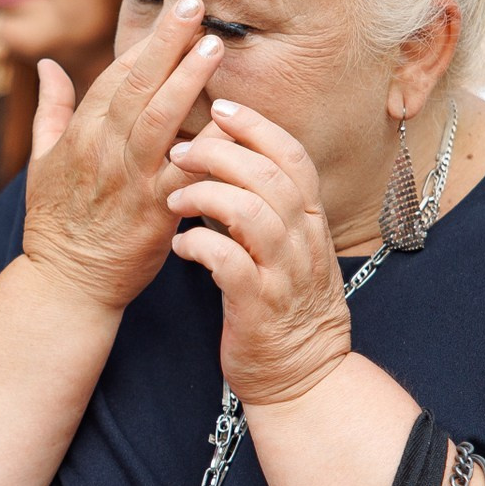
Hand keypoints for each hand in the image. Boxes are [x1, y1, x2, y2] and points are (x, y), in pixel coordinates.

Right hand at [21, 0, 223, 312]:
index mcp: (80, 135)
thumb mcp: (40, 162)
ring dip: (188, 80)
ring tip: (213, 46)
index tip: (175, 12)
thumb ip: (51, 109)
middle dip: (166, 43)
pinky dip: (208, 144)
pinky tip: (233, 119)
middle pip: (136, 86)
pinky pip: (187, 171)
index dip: (146, 43)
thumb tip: (47, 63)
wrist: (68, 283)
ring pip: (159, 119)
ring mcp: (130, 180)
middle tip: (196, 6)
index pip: (114, 76)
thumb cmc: (56, 222)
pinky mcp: (156, 210)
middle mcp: (103, 151)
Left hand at [163, 100, 352, 406]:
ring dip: (206, 196)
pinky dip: (199, 247)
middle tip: (180, 150)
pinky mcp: (259, 309)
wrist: (302, 378)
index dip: (257, 126)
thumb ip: (265, 206)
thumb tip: (227, 161)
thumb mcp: (286, 248)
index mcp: (309, 221)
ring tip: (175, 199)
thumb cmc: (282, 306)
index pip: (292, 156)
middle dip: (221, 152)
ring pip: (252, 213)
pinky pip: (229, 264)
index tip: (220, 107)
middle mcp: (303, 242)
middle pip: (269, 175)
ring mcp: (284, 275)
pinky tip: (179, 248)